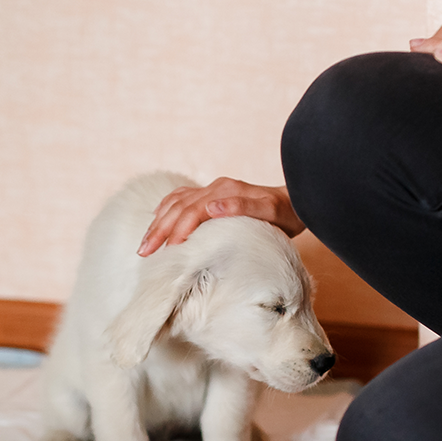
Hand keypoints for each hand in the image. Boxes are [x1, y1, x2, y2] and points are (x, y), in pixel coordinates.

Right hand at [138, 178, 303, 255]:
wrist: (298, 200)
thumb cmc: (286, 212)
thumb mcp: (270, 212)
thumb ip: (242, 207)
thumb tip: (211, 206)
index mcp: (225, 192)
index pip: (191, 212)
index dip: (176, 231)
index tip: (166, 252)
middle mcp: (216, 188)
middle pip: (178, 207)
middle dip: (159, 230)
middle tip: (144, 253)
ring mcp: (214, 189)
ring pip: (176, 203)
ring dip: (158, 222)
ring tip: (145, 243)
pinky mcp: (215, 194)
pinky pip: (183, 197)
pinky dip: (167, 207)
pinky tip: (158, 218)